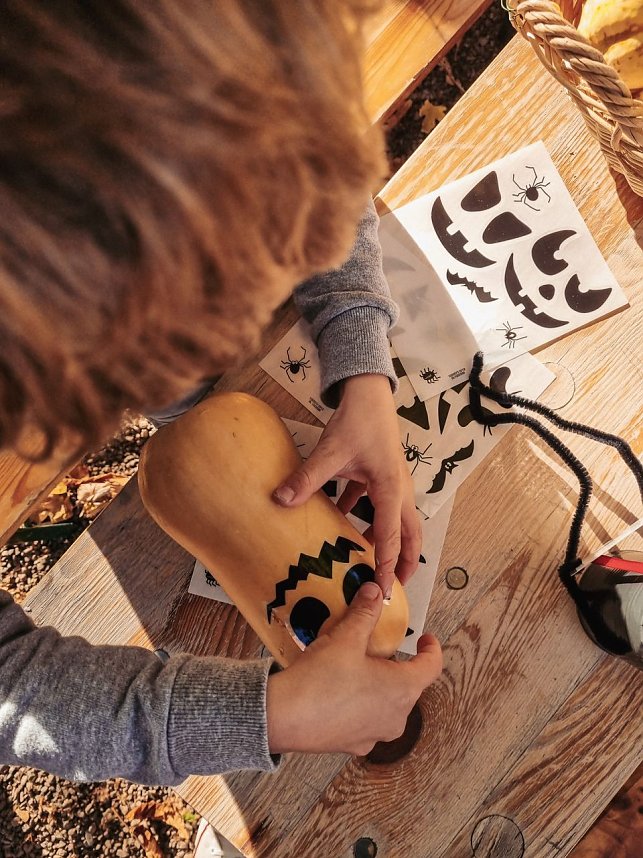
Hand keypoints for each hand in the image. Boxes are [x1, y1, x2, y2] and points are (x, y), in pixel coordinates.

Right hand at [266, 582, 441, 755]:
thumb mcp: (346, 637)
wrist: (284, 718)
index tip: (425, 639)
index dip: (432, 649)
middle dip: (398, 665)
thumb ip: (365, 612)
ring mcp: (375, 735)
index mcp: (402, 689)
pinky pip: (367, 721)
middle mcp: (396, 717)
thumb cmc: (321, 679)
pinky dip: (361, 705)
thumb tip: (376, 591)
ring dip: (379, 687)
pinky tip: (340, 693)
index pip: (431, 667)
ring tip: (358, 669)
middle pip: (408, 686)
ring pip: (388, 705)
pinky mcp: (354, 745)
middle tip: (379, 648)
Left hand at [273, 373, 420, 598]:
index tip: (385, 590)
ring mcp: (392, 482)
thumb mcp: (330, 451)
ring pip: (396, 521)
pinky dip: (366, 519)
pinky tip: (343, 524)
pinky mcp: (381, 475)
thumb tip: (280, 500)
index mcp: (391, 489)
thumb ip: (307, 478)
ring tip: (373, 564)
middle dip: (404, 561)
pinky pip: (377, 505)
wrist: (369, 393)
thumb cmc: (358, 419)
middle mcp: (399, 489)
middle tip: (394, 588)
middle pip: (408, 534)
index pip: (391, 536)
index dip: (387, 565)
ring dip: (387, 542)